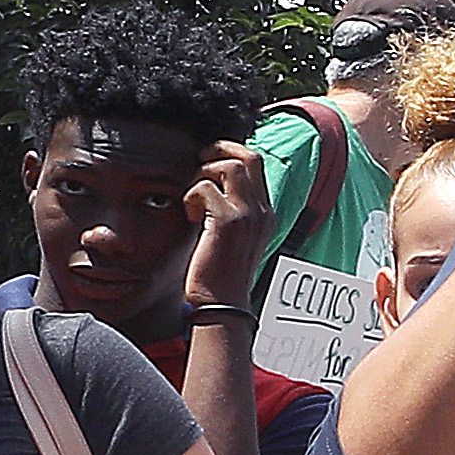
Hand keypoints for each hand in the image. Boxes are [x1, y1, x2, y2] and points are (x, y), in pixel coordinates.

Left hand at [180, 137, 273, 307]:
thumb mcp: (233, 240)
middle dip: (220, 150)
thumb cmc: (220, 275)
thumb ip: (230, 214)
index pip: (256, 166)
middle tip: (199, 160)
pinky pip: (204, 188)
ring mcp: (248, 215)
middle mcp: (262, 210)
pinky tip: (189, 215)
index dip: (232, 154)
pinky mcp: (228, 222)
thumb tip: (208, 192)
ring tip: (193, 196)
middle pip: (249, 157)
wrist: (222, 304)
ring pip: (229, 166)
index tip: (209, 161)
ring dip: (204, 173)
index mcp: (266, 213)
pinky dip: (190, 195)